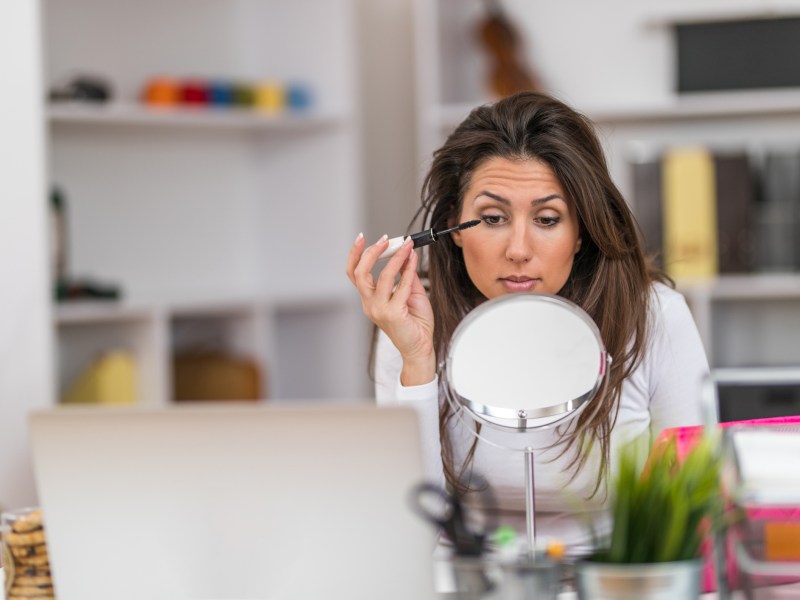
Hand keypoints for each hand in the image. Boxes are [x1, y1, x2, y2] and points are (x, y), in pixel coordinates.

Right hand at [346, 233, 435, 385]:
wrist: (421, 347)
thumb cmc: (415, 324)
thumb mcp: (409, 294)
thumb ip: (405, 276)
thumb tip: (406, 255)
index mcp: (369, 300)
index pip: (354, 274)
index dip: (355, 255)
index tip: (362, 238)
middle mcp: (370, 305)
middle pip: (360, 273)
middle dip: (371, 252)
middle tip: (385, 240)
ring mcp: (379, 310)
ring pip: (382, 277)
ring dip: (395, 257)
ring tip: (407, 246)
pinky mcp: (393, 313)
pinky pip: (401, 286)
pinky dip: (408, 269)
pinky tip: (414, 259)